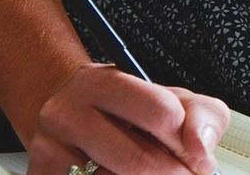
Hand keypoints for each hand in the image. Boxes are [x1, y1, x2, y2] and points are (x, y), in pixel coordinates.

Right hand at [27, 63, 229, 174]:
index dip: (188, 144)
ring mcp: (49, 151)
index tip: (195, 157)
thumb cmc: (125, 113)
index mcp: (102, 82)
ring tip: (147, 172)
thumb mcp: (169, 100)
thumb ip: (201, 116)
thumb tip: (200, 149)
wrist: (66, 118)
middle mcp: (67, 113)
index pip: (162, 113)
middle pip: (139, 161)